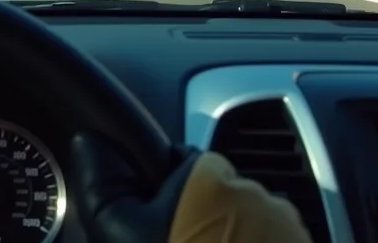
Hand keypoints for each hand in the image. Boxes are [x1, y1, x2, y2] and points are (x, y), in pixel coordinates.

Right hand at [68, 132, 313, 242]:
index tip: (157, 224)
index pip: (182, 162)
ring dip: (229, 239)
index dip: (163, 193)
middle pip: (216, 194)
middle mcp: (256, 193)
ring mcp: (287, 228)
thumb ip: (102, 183)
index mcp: (210, 177)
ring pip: (246, 222)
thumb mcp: (120, 230)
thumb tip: (90, 144)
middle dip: (199, 218)